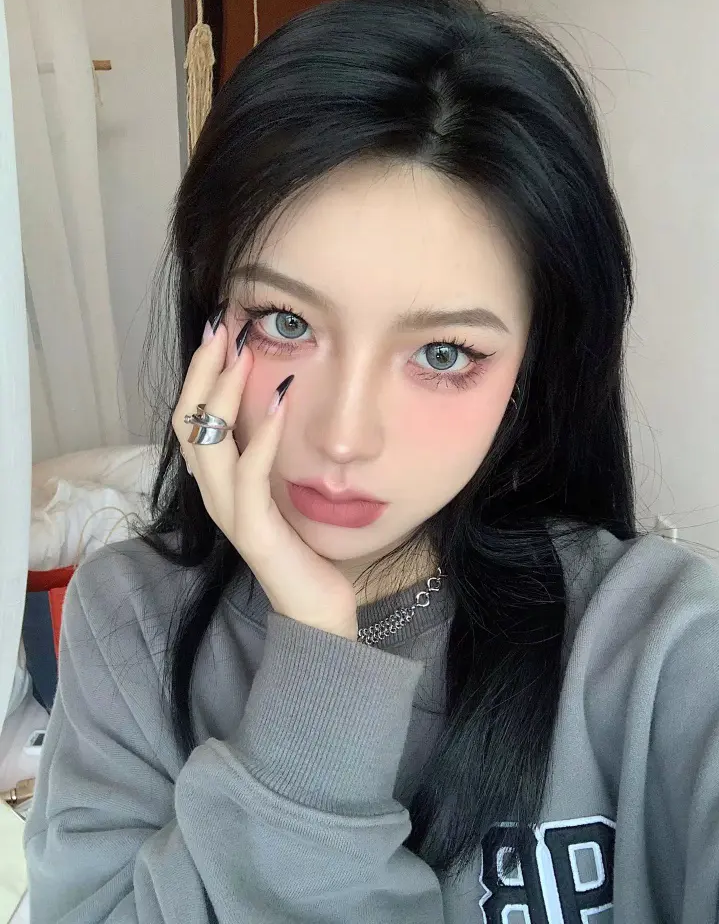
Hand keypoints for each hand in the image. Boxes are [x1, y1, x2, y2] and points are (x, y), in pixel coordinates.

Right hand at [171, 317, 358, 640]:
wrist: (314, 606)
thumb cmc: (301, 545)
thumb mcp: (279, 487)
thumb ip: (265, 452)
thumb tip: (273, 399)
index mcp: (217, 481)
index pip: (192, 418)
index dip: (200, 374)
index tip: (219, 330)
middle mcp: (212, 493)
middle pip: (188, 423)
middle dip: (203, 371)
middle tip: (221, 327)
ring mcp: (229, 512)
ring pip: (207, 443)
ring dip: (224, 394)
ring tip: (243, 353)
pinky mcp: (253, 529)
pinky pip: (250, 475)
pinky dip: (261, 435)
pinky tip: (279, 401)